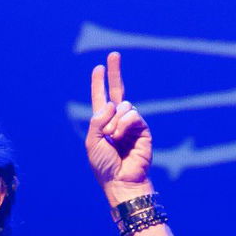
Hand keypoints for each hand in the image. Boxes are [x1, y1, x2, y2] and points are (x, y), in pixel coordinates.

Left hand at [85, 51, 153, 202]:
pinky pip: (133, 115)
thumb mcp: (93, 142)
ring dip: (115, 121)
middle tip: (114, 54)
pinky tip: (121, 136)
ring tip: (113, 137)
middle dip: (115, 72)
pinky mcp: (143, 129)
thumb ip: (98, 121)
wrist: (122, 181)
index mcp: (102, 123)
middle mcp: (117, 120)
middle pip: (117, 91)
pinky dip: (124, 123)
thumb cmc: (104, 166)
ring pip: (124, 106)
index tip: (99, 68)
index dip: (99, 83)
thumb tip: (112, 104)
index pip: (100, 99)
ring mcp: (131, 124)